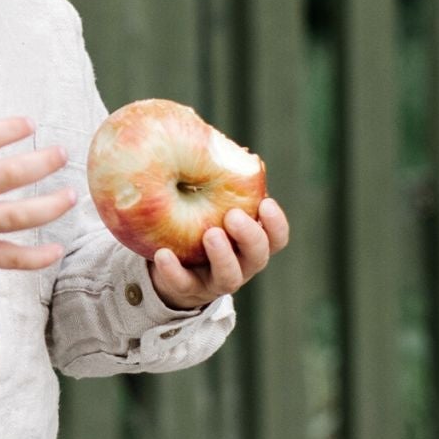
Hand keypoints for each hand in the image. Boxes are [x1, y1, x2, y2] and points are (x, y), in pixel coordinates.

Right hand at [0, 113, 77, 282]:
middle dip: (40, 163)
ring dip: (48, 207)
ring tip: (70, 196)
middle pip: (5, 176)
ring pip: (14, 216)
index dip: (6, 130)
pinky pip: (8, 258)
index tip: (30, 124)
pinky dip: (34, 258)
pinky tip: (56, 250)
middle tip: (61, 154)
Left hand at [150, 197, 289, 309]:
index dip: (276, 224)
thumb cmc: (200, 225)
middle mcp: (242, 265)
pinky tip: (162, 254)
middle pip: (258, 256)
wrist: (171, 267)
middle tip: (233, 216)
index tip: (265, 203)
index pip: (276, 238)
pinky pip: (183, 284)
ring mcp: (217, 281)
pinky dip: (173, 270)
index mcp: (253, 244)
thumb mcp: (214, 207)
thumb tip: (219, 147)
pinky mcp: (188, 291)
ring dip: (222, 255)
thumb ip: (222, 187)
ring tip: (210, 234)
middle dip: (249, 236)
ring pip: (229, 276)